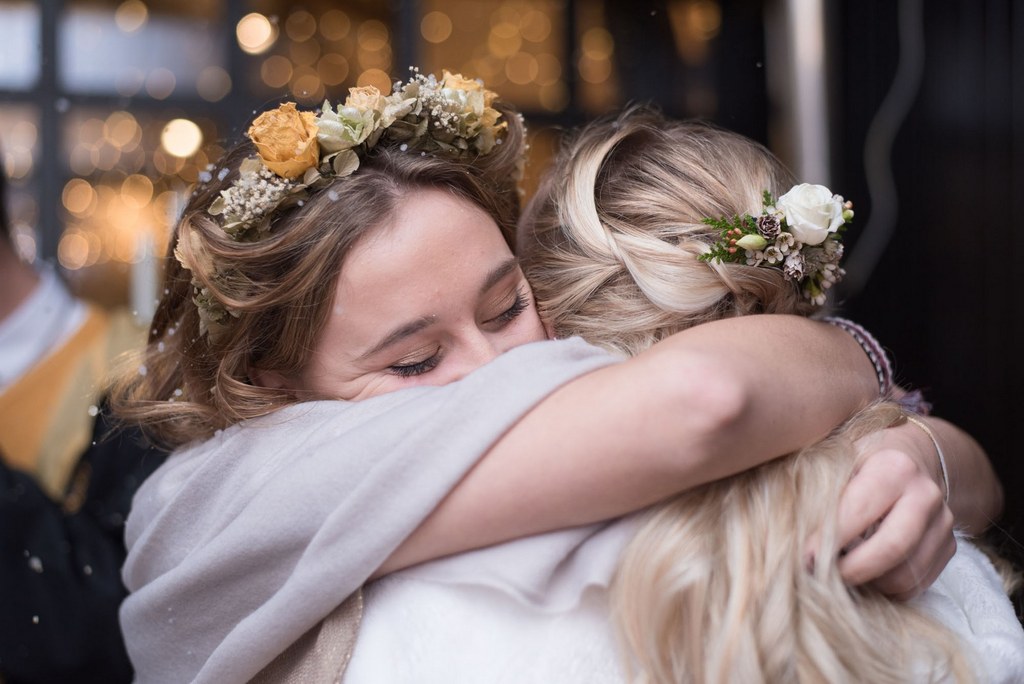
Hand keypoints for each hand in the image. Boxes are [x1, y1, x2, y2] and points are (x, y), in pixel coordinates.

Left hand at [812, 421, 954, 599]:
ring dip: (867, 583)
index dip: (828, 539)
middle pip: (892, 548)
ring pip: (905, 574)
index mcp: (894, 467)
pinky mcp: (948, 547)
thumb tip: (788, 522)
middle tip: (818, 576)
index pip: (859, 511)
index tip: (802, 557)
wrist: (914, 454)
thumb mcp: (838, 454)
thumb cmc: (860, 455)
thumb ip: (819, 482)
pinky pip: (916, 584)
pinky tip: (861, 574)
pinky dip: (885, 588)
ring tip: (836, 575)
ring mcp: (942, 523)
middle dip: (850, 570)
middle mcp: (925, 495)